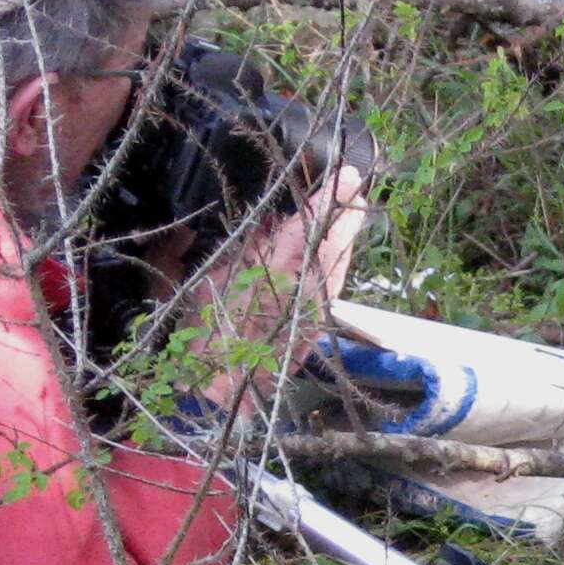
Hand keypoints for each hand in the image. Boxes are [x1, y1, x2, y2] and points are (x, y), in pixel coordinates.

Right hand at [195, 158, 371, 394]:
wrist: (224, 388)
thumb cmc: (207, 329)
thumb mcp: (214, 277)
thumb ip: (247, 248)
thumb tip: (271, 225)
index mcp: (278, 266)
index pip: (313, 223)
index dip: (331, 199)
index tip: (348, 177)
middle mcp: (306, 284)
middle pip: (337, 242)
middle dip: (347, 214)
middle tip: (357, 189)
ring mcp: (316, 306)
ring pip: (338, 265)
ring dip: (345, 239)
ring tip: (350, 216)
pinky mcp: (317, 326)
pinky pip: (332, 287)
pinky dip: (334, 267)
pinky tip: (334, 257)